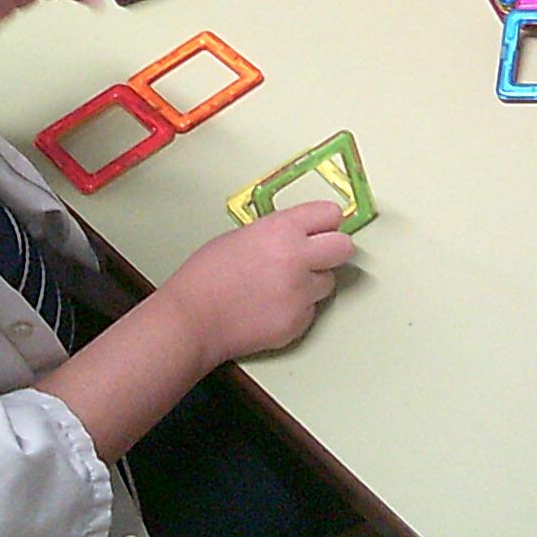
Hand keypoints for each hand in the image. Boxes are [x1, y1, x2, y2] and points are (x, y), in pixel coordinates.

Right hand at [161, 202, 356, 367]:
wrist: (192, 319)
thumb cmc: (205, 277)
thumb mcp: (241, 235)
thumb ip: (277, 232)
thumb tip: (299, 234)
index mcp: (281, 230)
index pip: (331, 213)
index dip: (326, 221)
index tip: (323, 226)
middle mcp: (297, 259)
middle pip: (344, 247)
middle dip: (332, 249)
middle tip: (316, 255)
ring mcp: (300, 294)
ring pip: (328, 282)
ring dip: (312, 281)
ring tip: (281, 285)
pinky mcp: (298, 322)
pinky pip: (311, 310)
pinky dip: (297, 308)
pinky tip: (271, 305)